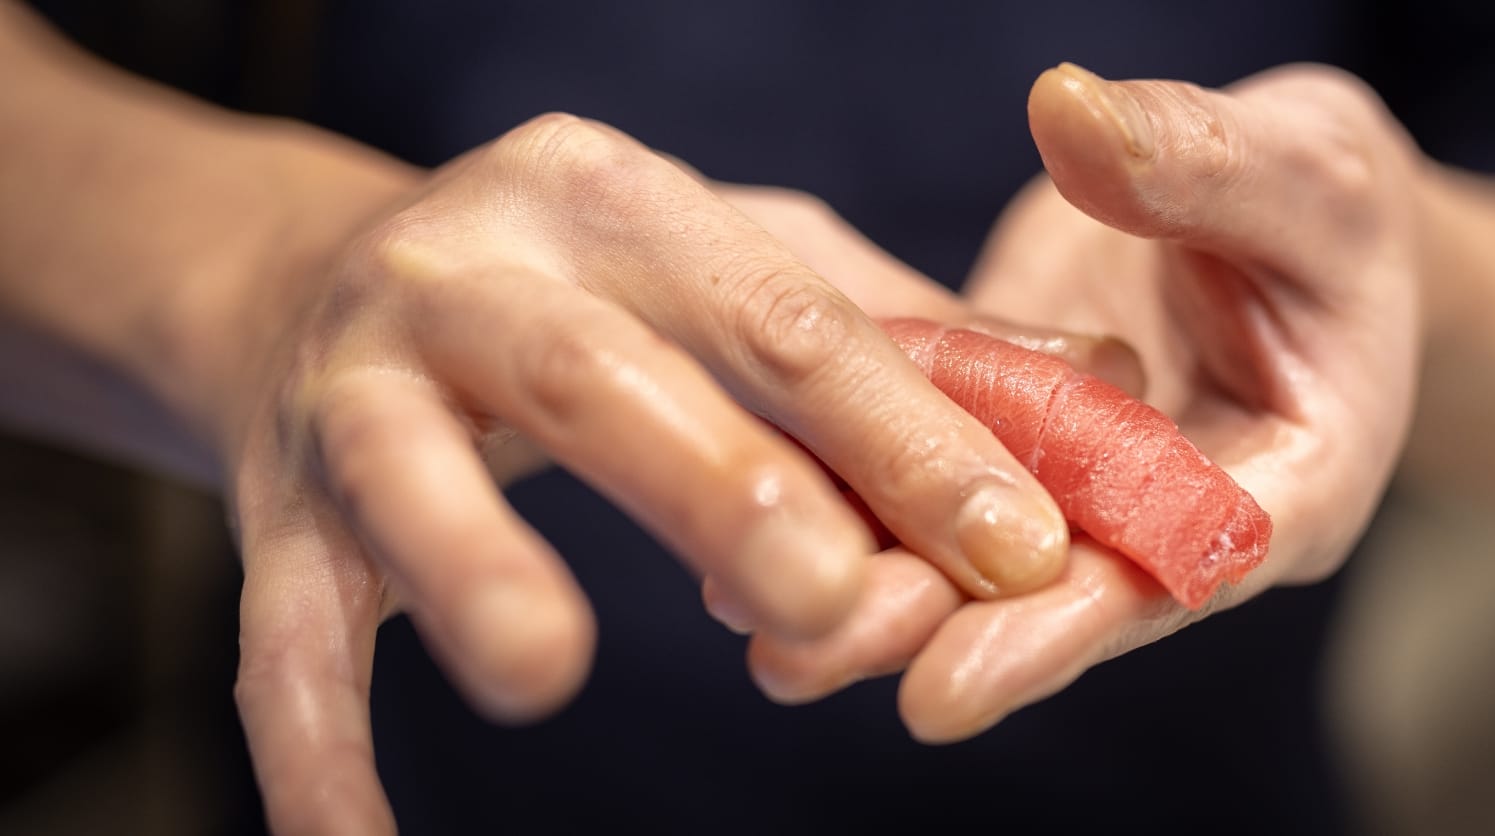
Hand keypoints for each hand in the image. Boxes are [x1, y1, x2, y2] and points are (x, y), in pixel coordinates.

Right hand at [217, 114, 1071, 833]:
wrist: (317, 278)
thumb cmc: (590, 293)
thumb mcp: (733, 271)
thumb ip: (899, 341)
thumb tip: (1103, 397)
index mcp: (620, 206)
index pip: (783, 318)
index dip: (905, 432)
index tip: (1018, 546)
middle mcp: (475, 274)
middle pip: (598, 374)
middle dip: (713, 481)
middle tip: (825, 593)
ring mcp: (358, 384)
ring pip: (410, 474)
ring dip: (479, 567)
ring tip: (547, 674)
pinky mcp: (273, 500)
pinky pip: (281, 631)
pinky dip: (310, 746)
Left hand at [743, 63, 1426, 739]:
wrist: (1295, 214)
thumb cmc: (1333, 201)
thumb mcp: (1309, 167)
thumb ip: (1205, 162)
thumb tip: (1072, 118)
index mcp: (1295, 481)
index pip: (1179, 571)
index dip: (1065, 630)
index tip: (949, 681)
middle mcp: (1179, 511)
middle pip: (1060, 592)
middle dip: (935, 629)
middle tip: (806, 658)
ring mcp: (1090, 482)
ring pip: (984, 548)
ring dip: (875, 583)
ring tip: (755, 618)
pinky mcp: (1019, 435)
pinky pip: (937, 466)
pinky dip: (858, 488)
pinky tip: (752, 512)